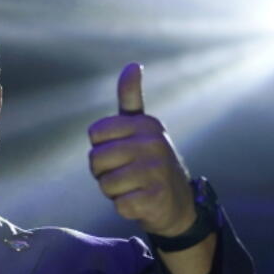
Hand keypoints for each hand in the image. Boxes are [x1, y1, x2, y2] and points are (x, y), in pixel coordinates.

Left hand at [88, 63, 194, 236]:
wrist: (178, 204)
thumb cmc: (149, 164)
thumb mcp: (142, 129)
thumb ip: (131, 98)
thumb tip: (133, 64)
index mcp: (146, 124)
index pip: (95, 134)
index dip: (100, 148)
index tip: (120, 154)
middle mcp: (154, 143)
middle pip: (96, 159)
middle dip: (103, 173)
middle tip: (126, 175)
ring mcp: (157, 171)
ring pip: (106, 184)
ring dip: (114, 192)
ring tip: (134, 188)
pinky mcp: (156, 198)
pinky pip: (119, 204)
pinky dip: (125, 208)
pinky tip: (141, 202)